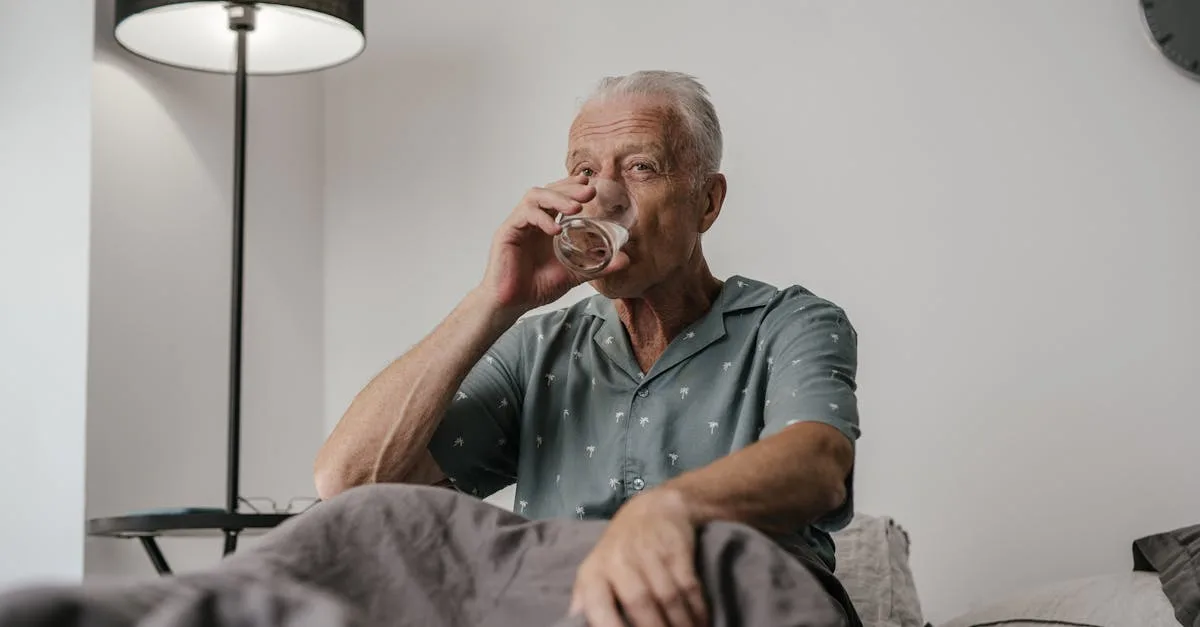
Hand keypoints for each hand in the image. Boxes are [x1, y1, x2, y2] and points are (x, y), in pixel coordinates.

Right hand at [478, 175, 629, 314]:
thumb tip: (626, 260)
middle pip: (548, 190)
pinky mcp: (507, 233)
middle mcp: (531, 221)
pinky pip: (523, 216)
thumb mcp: (573, 274)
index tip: (591, 184)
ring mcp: (518, 225)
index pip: (557, 196)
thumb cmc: (536, 287)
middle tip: (590, 191)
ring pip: (535, 196)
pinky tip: (555, 229)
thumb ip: (597, 266)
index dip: (572, 186)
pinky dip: (541, 219)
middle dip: (569, 188)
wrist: (511, 304)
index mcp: (545, 225)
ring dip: (557, 198)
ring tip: (576, 207)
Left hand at [570, 489, 708, 626]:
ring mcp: (649, 552)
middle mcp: (619, 561)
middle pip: (639, 603)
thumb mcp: (596, 568)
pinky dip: (697, 610)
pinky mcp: (676, 549)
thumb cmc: (620, 549)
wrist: (655, 508)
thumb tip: (573, 620)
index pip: (597, 606)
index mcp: (595, 572)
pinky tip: (702, 623)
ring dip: (682, 625)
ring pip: (668, 598)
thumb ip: (586, 599)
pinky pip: (689, 587)